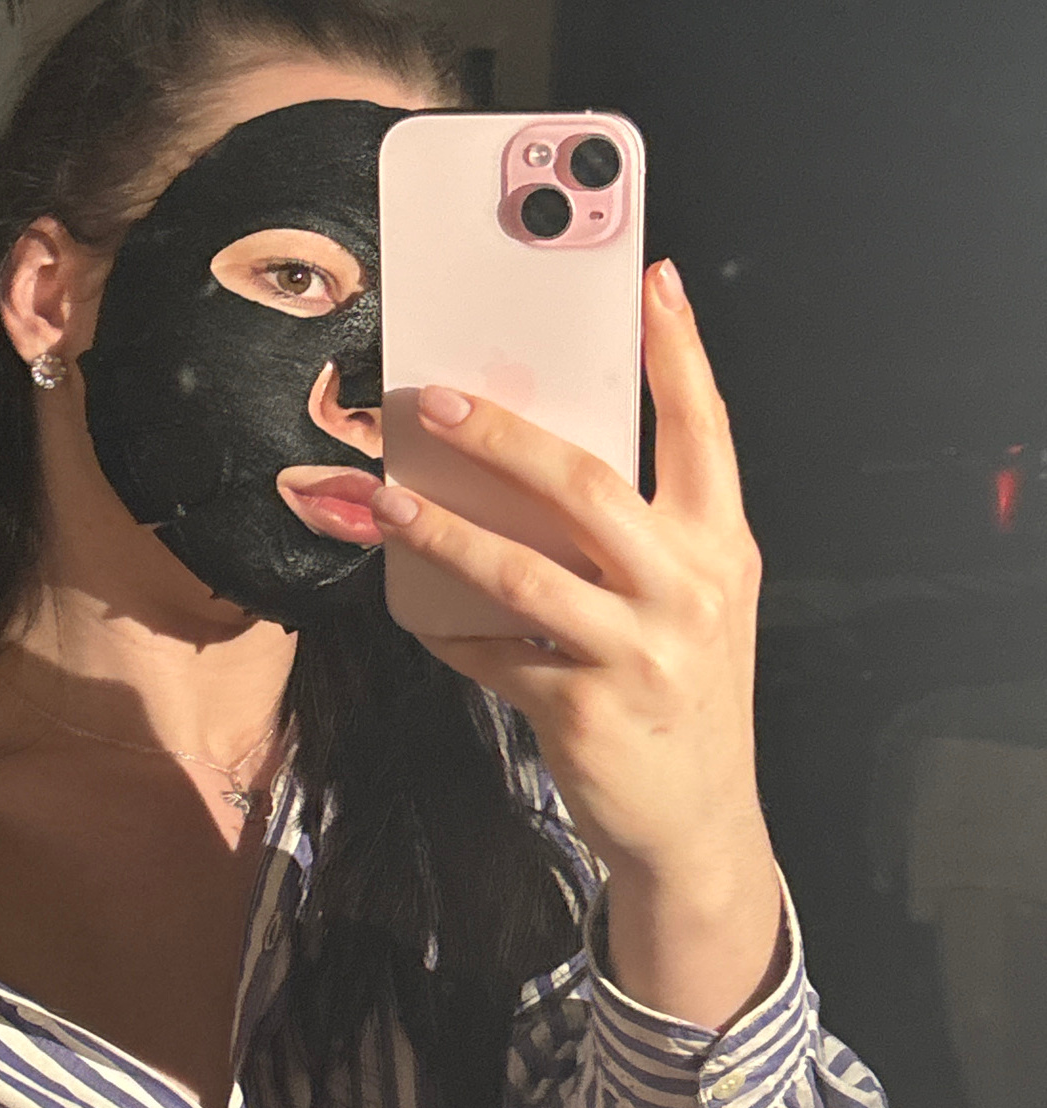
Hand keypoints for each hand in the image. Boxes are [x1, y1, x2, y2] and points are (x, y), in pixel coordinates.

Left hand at [370, 259, 783, 1030]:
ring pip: (520, 569)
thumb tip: (533, 473)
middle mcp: (689, 589)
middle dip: (506, 434)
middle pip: (587, 484)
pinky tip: (414, 611)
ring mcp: (637, 651)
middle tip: (442, 401)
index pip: (704, 431)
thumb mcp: (692, 608)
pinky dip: (446, 630)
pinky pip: (490, 653)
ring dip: (441, 530)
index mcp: (720, 547)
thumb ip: (640, 542)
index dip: (679, 353)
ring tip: (387, 501)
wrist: (697, 826)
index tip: (652, 281)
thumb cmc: (681, 699)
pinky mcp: (582, 708)